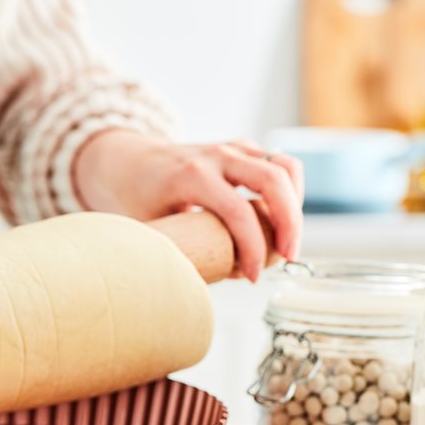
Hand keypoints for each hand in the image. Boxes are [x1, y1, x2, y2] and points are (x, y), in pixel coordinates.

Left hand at [73, 131, 304, 280]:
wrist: (128, 160)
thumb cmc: (137, 198)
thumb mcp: (151, 228)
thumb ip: (186, 251)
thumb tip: (232, 273)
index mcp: (190, 175)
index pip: (237, 211)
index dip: (252, 249)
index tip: (252, 276)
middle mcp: (215, 157)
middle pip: (273, 180)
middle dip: (290, 223)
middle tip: (288, 257)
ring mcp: (231, 148)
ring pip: (284, 166)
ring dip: (296, 205)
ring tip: (288, 239)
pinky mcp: (241, 149)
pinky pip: (279, 164)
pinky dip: (290, 190)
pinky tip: (281, 218)